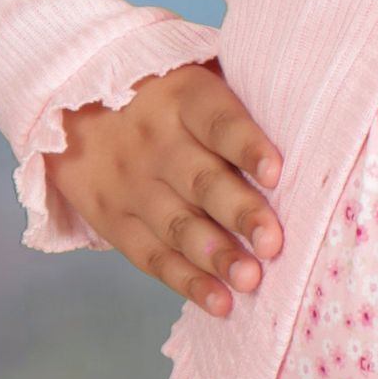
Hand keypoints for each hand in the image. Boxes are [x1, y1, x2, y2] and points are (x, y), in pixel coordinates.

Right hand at [43, 59, 284, 316]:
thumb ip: (238, 99)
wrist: (68, 105)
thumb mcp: (193, 75)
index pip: (219, 121)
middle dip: (240, 214)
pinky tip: (220, 303)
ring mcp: (131, 184)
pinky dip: (187, 283)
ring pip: (178, 226)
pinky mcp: (113, 220)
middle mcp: (155, 142)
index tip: (278, 172)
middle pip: (201, 181)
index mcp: (182, 97)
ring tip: (251, 279)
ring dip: (216, 257)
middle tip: (273, 243)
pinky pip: (152, 256)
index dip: (248, 146)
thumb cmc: (162, 93)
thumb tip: (309, 123)